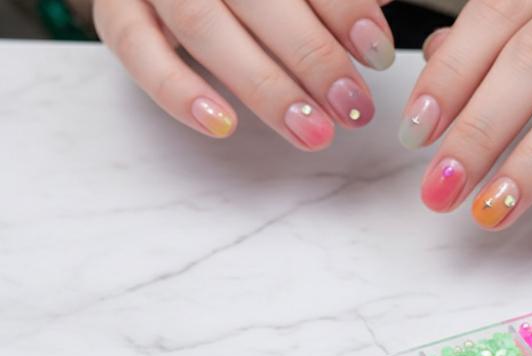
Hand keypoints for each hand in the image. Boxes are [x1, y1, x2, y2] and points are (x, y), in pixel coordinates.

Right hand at [94, 0, 394, 148]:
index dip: (342, 8)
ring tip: (311, 132)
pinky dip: (178, 90)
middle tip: (351, 109)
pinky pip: (136, 48)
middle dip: (311, 56)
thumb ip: (328, 0)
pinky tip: (222, 125)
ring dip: (263, 85)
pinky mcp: (118, 8)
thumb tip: (376, 25)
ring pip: (202, 24)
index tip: (377, 52)